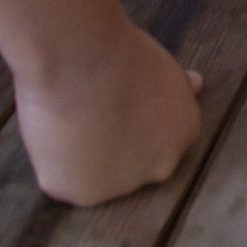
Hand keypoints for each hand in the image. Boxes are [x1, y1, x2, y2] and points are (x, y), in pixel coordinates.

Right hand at [14, 15, 202, 206]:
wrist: (82, 62)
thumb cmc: (120, 52)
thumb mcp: (162, 66)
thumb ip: (177, 87)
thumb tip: (196, 84)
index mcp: (184, 133)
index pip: (162, 139)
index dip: (134, 123)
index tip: (114, 104)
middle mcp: (160, 167)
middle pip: (133, 165)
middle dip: (112, 145)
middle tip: (88, 111)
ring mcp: (120, 187)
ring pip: (94, 177)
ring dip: (80, 156)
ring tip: (66, 115)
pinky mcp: (79, 194)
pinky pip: (61, 179)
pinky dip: (52, 160)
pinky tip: (50, 130)